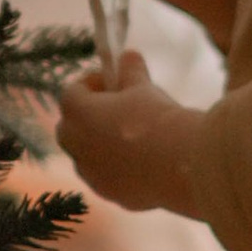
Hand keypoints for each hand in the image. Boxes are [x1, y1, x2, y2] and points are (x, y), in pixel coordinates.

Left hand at [55, 50, 203, 213]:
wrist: (182, 164)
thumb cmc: (157, 117)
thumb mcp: (144, 87)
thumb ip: (130, 70)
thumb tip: (128, 56)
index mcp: (77, 113)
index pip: (71, 91)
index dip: (91, 82)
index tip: (113, 79)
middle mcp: (76, 145)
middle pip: (70, 125)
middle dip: (88, 114)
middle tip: (117, 107)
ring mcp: (91, 174)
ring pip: (85, 155)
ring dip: (99, 143)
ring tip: (132, 136)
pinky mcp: (109, 194)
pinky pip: (105, 176)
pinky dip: (115, 167)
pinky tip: (143, 162)